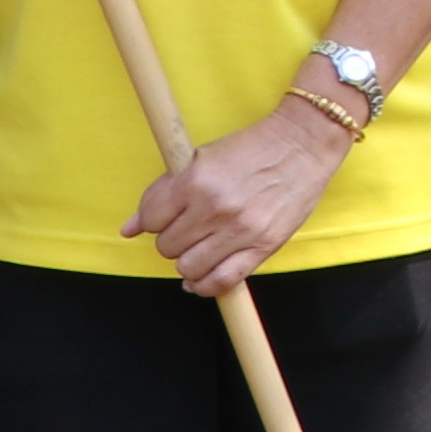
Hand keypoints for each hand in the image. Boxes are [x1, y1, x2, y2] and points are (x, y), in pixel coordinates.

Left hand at [129, 104, 346, 298]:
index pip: (151, 219)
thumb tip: (128, 229)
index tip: (164, 217)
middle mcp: (215, 208)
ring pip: (188, 268)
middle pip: (167, 246)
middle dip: (171, 240)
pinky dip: (205, 285)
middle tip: (187, 228)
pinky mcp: (263, 247)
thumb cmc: (251, 148)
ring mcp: (240, 230)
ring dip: (187, 262)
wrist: (302, 146)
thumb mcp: (200, 158)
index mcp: (195, 181)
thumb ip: (162, 192)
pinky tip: (202, 277)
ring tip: (198, 248)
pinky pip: (222, 281)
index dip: (153, 220)